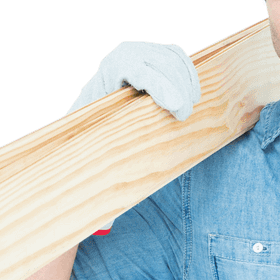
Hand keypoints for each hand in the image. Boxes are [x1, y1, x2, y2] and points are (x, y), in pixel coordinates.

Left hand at [67, 41, 201, 232]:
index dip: (156, 81)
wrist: (84, 141)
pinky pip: (176, 58)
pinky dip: (189, 73)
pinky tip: (194, 96)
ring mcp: (136, 62)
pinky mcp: (153, 66)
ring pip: (167, 54)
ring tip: (190, 107)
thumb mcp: (89, 174)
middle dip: (176, 81)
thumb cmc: (89, 162)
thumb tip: (106, 224)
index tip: (176, 108)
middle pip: (152, 55)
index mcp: (98, 84)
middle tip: (185, 114)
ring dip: (186, 77)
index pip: (129, 63)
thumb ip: (96, 192)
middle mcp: (116, 66)